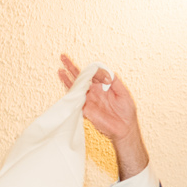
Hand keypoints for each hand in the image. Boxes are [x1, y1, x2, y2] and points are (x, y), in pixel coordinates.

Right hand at [58, 54, 146, 179]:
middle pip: (81, 77)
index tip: (98, 74)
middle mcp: (94, 91)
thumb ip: (115, 82)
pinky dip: (71, 93)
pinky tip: (64, 87)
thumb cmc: (126, 112)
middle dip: (72, 67)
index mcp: (103, 85)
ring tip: (60, 70)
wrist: (124, 129)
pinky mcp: (86, 110)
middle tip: (63, 57)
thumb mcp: (124, 93)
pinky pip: (76, 100)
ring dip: (68, 79)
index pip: (94, 73)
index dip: (93, 70)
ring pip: (76, 87)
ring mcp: (89, 99)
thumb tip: (106, 73)